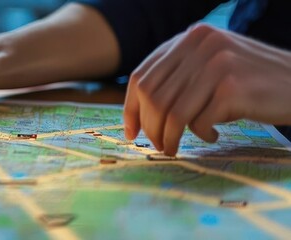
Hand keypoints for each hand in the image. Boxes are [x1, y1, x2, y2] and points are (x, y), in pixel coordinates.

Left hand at [125, 23, 290, 155]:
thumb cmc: (251, 81)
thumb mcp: (213, 65)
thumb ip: (181, 75)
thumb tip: (139, 111)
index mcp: (190, 37)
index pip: (141, 76)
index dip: (131, 108)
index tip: (131, 132)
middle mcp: (200, 45)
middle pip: (152, 97)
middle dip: (150, 128)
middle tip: (157, 146)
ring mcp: (216, 65)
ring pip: (171, 112)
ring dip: (169, 138)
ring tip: (175, 148)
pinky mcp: (232, 88)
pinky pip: (199, 122)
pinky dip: (201, 134)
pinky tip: (214, 134)